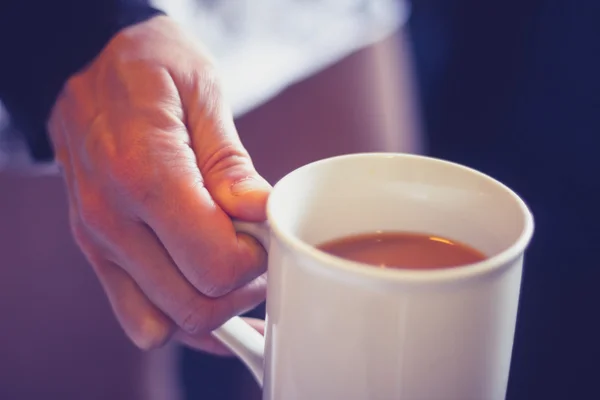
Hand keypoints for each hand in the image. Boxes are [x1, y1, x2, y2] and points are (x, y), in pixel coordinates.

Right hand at [48, 16, 269, 351]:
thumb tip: (259, 213)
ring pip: (165, 323)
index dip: (257, 261)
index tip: (266, 233)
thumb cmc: (148, 66)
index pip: (215, 264)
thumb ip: (230, 162)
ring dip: (213, 313)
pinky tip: (206, 296)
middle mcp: (112, 219)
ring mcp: (98, 240)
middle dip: (242, 292)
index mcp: (145, 174)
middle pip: (194, 305)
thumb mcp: (201, 90)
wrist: (84, 60)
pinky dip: (178, 319)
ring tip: (233, 273)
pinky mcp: (96, 249)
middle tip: (257, 254)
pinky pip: (137, 315)